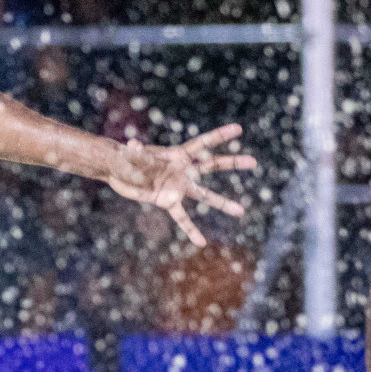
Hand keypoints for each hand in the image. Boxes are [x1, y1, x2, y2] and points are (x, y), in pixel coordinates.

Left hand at [105, 123, 257, 246]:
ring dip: (222, 203)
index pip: (202, 144)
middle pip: (212, 165)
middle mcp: (182, 170)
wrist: (117, 171)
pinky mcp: (168, 201)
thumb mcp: (130, 154)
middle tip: (254, 161)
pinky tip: (201, 242)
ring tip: (241, 211)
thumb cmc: (125, 157)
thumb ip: (135, 152)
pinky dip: (190, 229)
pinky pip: (181, 217)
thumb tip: (133, 145)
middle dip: (232, 162)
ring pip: (204, 195)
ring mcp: (177, 187)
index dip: (219, 136)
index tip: (238, 129)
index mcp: (177, 154)